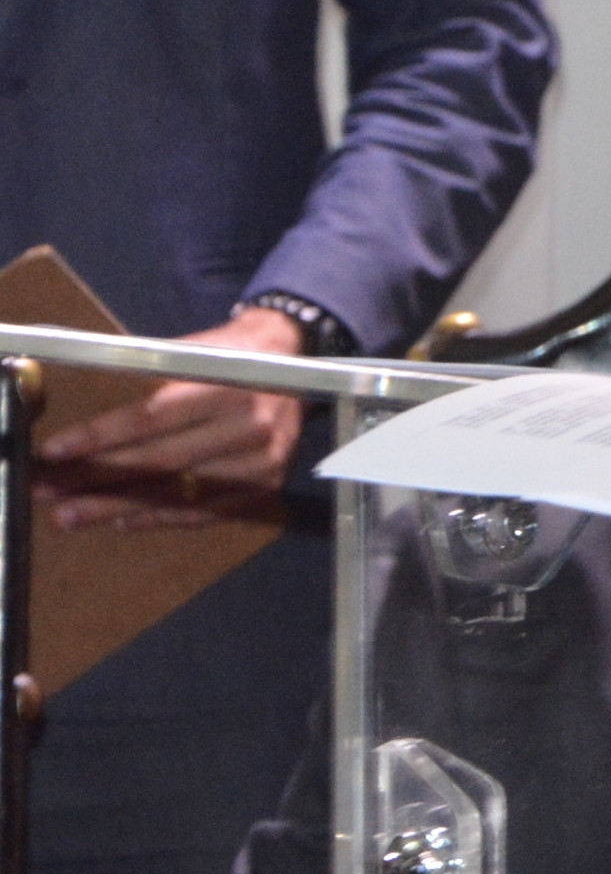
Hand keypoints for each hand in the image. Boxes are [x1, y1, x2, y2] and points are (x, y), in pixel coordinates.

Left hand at [38, 306, 312, 530]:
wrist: (295, 360)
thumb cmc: (229, 355)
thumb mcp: (192, 352)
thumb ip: (147, 381)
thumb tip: (82, 415)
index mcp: (229, 385)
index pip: (152, 418)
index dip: (100, 437)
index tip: (55, 451)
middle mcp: (251, 426)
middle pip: (161, 462)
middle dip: (98, 479)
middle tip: (52, 493)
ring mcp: (264, 461)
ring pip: (179, 492)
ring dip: (119, 507)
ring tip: (73, 515)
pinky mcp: (269, 484)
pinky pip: (206, 510)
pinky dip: (161, 518)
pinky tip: (124, 521)